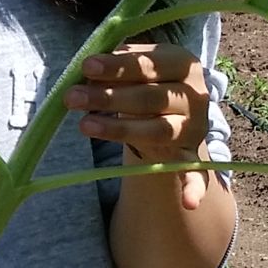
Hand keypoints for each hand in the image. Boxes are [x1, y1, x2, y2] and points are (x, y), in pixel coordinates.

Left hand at [65, 41, 214, 209]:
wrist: (175, 110)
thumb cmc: (145, 81)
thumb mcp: (136, 67)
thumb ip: (117, 65)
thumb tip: (88, 69)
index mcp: (183, 63)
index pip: (149, 64)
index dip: (118, 66)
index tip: (86, 66)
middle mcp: (195, 95)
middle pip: (149, 97)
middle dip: (109, 97)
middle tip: (72, 97)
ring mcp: (194, 127)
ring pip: (157, 130)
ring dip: (121, 130)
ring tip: (84, 125)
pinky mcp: (190, 155)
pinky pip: (195, 174)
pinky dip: (194, 188)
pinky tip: (189, 203)